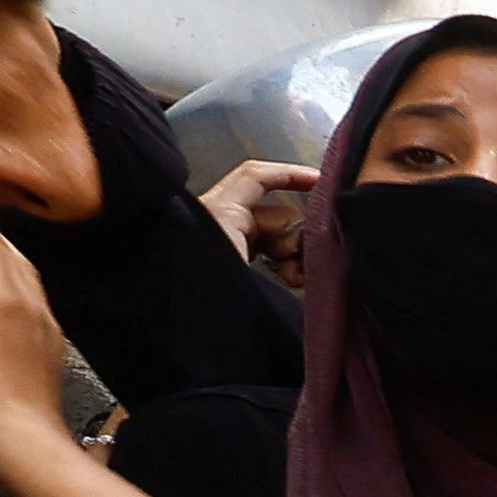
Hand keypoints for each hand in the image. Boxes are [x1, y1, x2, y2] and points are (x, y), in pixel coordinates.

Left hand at [199, 156, 317, 282]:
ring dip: (296, 257)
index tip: (322, 183)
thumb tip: (312, 238)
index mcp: (220, 210)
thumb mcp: (233, 245)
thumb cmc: (197, 282)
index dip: (290, 174)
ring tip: (297, 280)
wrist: (173, 322)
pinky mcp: (235, 266)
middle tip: (304, 262)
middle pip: (277, 215)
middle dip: (298, 236)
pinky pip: (270, 257)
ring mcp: (231, 246)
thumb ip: (275, 239)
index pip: (257, 177)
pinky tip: (293, 282)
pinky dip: (286, 267)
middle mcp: (225, 223)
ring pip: (279, 239)